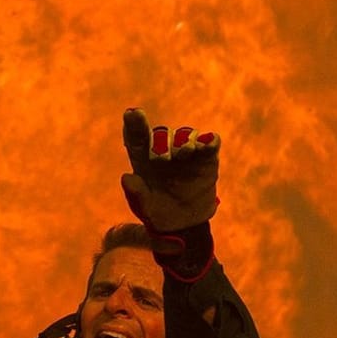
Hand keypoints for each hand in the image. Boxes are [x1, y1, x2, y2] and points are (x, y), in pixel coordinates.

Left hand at [119, 108, 219, 234]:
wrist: (184, 224)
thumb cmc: (157, 212)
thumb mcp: (144, 208)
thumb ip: (136, 194)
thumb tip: (126, 177)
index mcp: (143, 158)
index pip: (136, 136)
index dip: (134, 123)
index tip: (133, 113)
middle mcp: (164, 150)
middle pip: (162, 135)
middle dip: (162, 141)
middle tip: (161, 159)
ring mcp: (186, 152)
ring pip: (185, 134)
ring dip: (185, 140)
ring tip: (185, 152)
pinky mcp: (207, 158)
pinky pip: (210, 141)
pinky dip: (209, 140)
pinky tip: (209, 143)